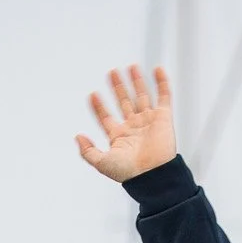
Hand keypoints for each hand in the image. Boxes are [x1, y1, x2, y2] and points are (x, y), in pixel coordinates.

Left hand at [76, 64, 175, 182]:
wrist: (153, 175)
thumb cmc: (130, 173)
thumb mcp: (102, 163)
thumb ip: (88, 151)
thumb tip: (77, 137)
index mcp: (120, 137)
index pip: (106, 117)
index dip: (99, 106)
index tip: (92, 95)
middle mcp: (134, 127)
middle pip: (124, 102)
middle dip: (118, 87)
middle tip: (112, 72)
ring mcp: (149, 121)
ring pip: (142, 96)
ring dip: (136, 81)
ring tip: (131, 67)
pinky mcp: (164, 118)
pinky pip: (164, 96)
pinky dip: (162, 83)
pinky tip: (157, 70)